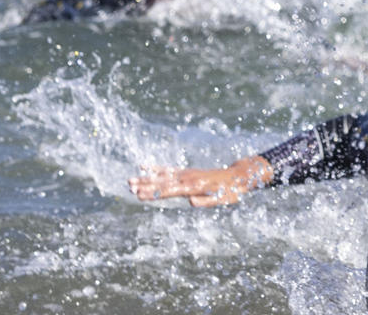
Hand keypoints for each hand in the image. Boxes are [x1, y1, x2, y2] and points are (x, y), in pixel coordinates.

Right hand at [129, 156, 271, 206]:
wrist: (238, 176)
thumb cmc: (230, 191)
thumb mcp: (222, 199)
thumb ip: (207, 201)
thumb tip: (190, 201)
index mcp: (195, 186)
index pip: (171, 190)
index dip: (155, 193)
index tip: (140, 194)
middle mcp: (189, 178)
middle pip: (163, 182)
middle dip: (146, 184)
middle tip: (129, 186)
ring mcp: (187, 173)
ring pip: (163, 175)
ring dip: (147, 178)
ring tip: (130, 179)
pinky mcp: (187, 172)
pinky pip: (169, 170)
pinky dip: (157, 168)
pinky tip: (144, 167)